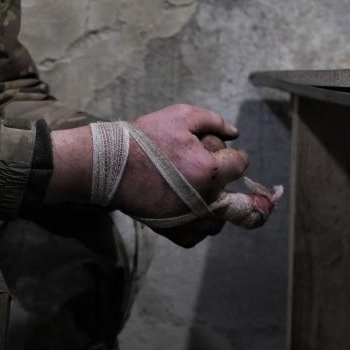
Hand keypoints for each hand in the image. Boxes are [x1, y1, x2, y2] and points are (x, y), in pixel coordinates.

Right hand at [109, 105, 249, 245]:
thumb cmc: (144, 138)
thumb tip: (234, 133)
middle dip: (232, 186)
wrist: (109, 165)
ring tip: (197, 190)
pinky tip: (187, 206)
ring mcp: (191, 220)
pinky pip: (199, 234)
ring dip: (216, 206)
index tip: (222, 153)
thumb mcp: (180, 116)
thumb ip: (214, 121)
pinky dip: (198, 223)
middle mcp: (205, 200)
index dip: (233, 155)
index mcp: (211, 170)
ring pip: (220, 219)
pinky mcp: (175, 233)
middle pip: (239, 199)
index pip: (241, 164)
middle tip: (220, 179)